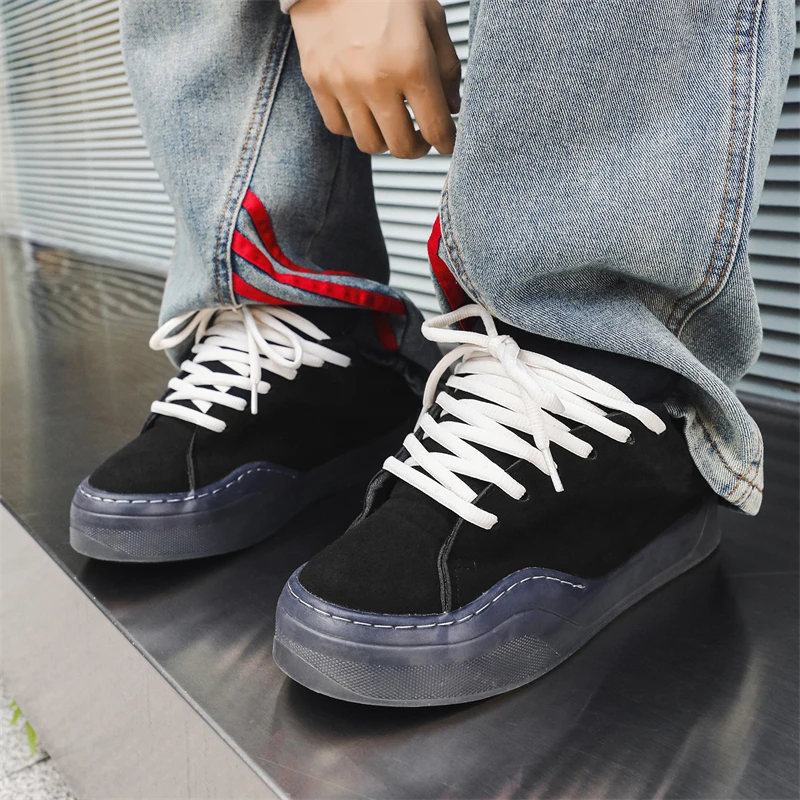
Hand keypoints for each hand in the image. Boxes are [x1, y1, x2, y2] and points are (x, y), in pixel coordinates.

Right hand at [290, 0, 460, 158]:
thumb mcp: (431, 18)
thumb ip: (447, 66)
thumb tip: (452, 108)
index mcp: (412, 63)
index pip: (436, 128)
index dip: (446, 143)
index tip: (447, 143)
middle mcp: (377, 80)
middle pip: (402, 147)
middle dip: (417, 148)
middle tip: (420, 137)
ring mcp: (344, 84)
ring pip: (370, 144)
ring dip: (385, 140)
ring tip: (391, 124)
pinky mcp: (318, 82)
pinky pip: (340, 127)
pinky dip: (355, 127)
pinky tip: (365, 111)